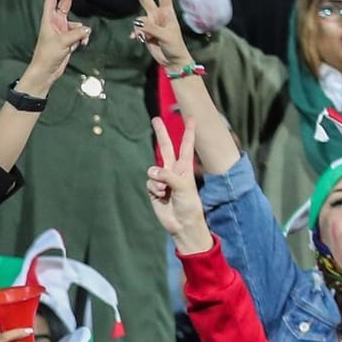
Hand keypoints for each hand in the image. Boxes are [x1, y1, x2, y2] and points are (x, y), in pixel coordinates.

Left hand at [21, 0, 89, 87]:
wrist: (46, 71)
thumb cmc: (48, 55)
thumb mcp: (62, 42)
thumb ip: (77, 33)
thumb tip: (88, 29)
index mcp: (49, 19)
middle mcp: (56, 21)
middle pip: (66, 2)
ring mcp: (63, 30)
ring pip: (79, 25)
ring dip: (81, 33)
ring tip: (74, 44)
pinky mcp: (69, 39)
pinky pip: (81, 34)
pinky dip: (82, 40)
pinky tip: (78, 47)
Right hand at [125, 0, 191, 68]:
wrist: (172, 61)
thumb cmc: (175, 46)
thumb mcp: (166, 36)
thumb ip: (151, 27)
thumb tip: (137, 22)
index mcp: (167, 12)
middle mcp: (157, 14)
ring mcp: (150, 23)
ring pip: (138, 20)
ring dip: (140, 29)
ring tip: (146, 38)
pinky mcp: (144, 32)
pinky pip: (136, 29)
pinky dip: (135, 34)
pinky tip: (137, 39)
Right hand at [147, 116, 210, 251]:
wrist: (182, 223)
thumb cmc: (189, 204)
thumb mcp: (183, 187)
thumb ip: (167, 176)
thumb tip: (151, 171)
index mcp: (185, 167)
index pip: (186, 146)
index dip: (188, 132)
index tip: (192, 118)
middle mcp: (173, 170)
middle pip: (165, 147)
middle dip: (161, 133)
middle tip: (155, 119)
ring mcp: (162, 179)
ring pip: (152, 170)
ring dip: (157, 180)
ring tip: (165, 191)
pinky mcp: (153, 188)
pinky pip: (149, 182)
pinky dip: (153, 189)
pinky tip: (161, 196)